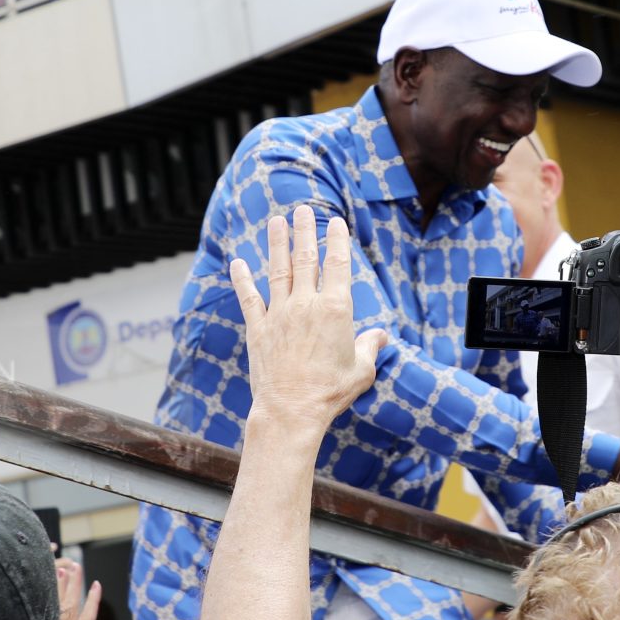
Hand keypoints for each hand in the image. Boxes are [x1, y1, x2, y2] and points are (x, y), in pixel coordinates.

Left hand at [229, 205, 387, 434]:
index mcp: (336, 310)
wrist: (292, 410)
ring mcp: (279, 315)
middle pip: (306, 259)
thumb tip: (381, 337)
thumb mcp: (361, 370)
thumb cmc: (330, 392)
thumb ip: (370, 348)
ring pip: (278, 271)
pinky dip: (243, 279)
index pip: (338, 265)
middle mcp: (306, 305)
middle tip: (303, 209)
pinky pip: (249, 298)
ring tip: (277, 222)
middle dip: (305, 232)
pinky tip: (238, 263)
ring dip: (277, 244)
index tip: (335, 222)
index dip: (337, 241)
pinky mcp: (259, 329)